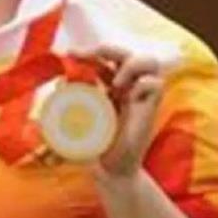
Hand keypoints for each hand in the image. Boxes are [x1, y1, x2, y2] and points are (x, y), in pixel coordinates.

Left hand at [72, 45, 165, 180]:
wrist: (110, 169)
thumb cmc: (93, 142)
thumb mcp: (76, 117)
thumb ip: (69, 100)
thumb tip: (61, 81)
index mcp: (109, 84)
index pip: (104, 58)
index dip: (89, 51)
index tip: (70, 53)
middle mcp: (127, 86)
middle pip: (127, 53)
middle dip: (109, 48)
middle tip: (92, 55)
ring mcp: (140, 96)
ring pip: (149, 62)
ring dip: (131, 64)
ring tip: (116, 82)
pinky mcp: (151, 109)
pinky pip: (156, 84)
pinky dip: (142, 84)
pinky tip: (128, 97)